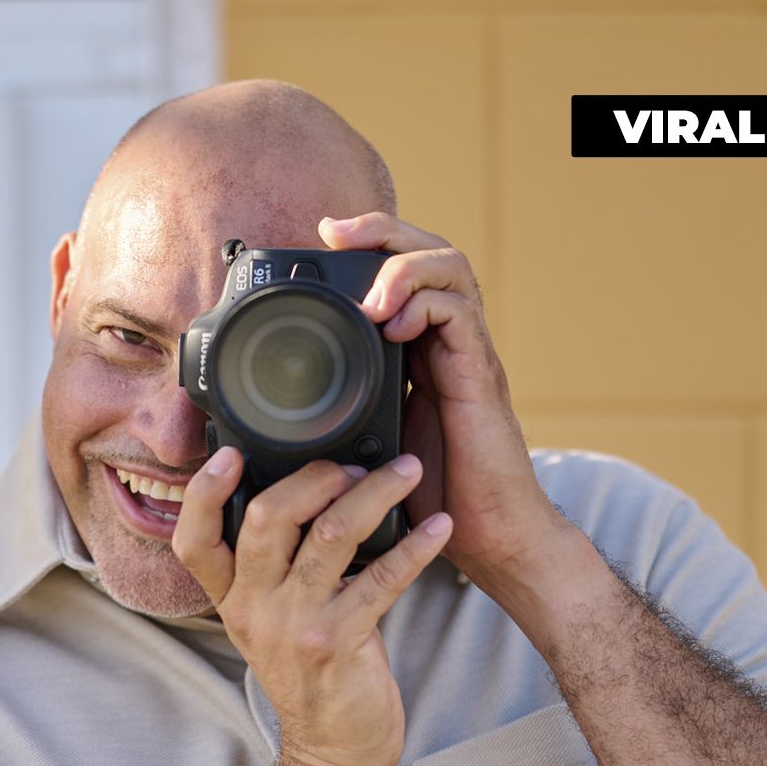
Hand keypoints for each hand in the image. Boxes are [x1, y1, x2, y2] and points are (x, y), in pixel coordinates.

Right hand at [171, 447, 454, 765]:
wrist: (334, 749)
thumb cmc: (311, 674)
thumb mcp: (270, 622)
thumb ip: (272, 568)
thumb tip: (306, 495)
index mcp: (231, 599)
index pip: (192, 540)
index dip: (203, 492)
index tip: (228, 453)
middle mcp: (254, 608)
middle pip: (267, 518)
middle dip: (315, 476)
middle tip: (352, 465)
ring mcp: (295, 625)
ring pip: (331, 535)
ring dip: (375, 494)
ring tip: (406, 471)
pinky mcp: (340, 641)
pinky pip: (382, 578)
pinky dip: (416, 547)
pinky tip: (438, 528)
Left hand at [316, 213, 566, 588]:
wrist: (489, 535)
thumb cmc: (427, 496)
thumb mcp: (366, 443)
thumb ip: (339, 412)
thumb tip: (276, 409)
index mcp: (415, 349)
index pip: (399, 270)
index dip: (368, 244)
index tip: (323, 236)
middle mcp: (444, 341)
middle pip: (427, 250)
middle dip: (382, 229)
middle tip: (336, 232)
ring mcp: (466, 353)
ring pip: (449, 266)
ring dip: (402, 265)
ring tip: (370, 294)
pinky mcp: (479, 374)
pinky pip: (459, 313)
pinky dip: (424, 304)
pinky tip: (394, 326)